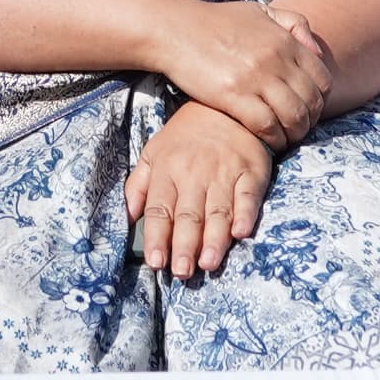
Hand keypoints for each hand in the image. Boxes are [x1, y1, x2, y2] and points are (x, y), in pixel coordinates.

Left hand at [125, 102, 274, 278]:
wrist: (225, 106)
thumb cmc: (185, 136)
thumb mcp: (153, 152)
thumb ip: (138, 185)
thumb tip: (127, 217)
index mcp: (167, 170)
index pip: (159, 209)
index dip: (156, 237)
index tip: (156, 262)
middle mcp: (194, 174)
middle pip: (188, 215)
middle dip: (184, 246)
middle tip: (182, 272)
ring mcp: (224, 173)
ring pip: (217, 211)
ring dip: (213, 239)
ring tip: (208, 263)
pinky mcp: (251, 172)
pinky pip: (248, 196)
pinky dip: (245, 214)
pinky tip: (241, 232)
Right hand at [158, 0, 334, 147]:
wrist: (173, 29)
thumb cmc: (214, 22)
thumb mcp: (258, 11)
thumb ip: (292, 23)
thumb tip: (316, 51)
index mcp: (284, 40)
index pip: (323, 79)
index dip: (321, 100)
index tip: (308, 110)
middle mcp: (275, 58)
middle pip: (312, 101)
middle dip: (310, 121)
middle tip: (298, 130)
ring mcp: (255, 77)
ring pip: (294, 116)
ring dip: (295, 135)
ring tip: (286, 140)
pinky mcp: (233, 95)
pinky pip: (267, 125)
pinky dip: (274, 139)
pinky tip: (269, 143)